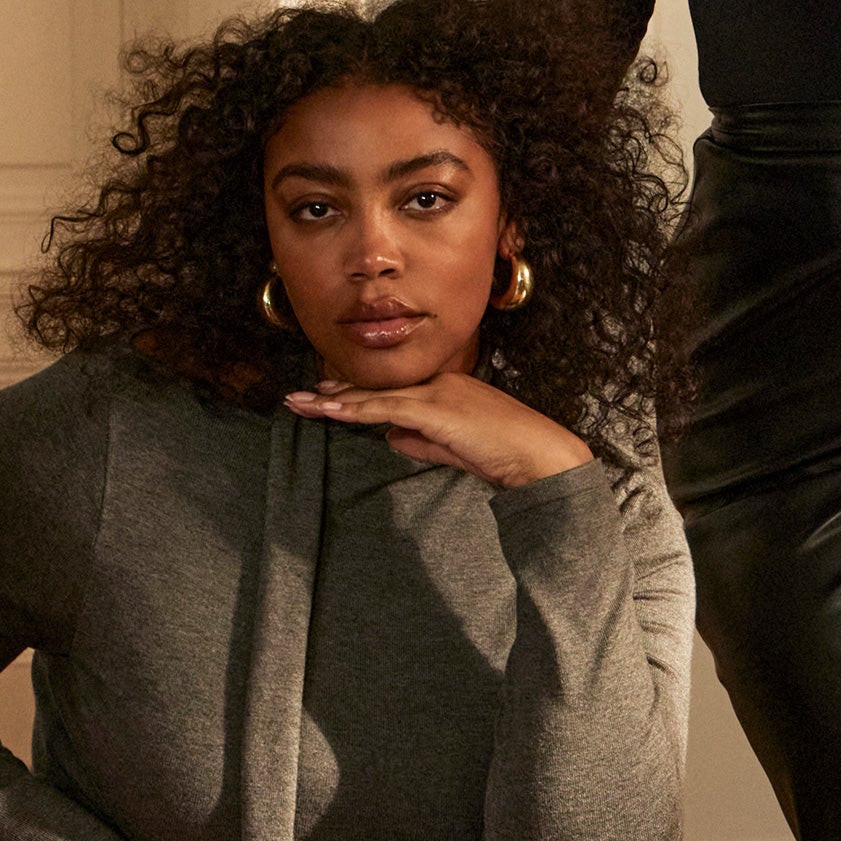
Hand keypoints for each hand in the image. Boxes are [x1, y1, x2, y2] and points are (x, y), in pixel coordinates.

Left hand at [284, 369, 593, 487]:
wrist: (540, 457)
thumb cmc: (506, 456)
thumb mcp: (455, 449)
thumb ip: (422, 442)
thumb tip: (391, 438)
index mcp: (447, 388)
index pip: (392, 390)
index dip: (356, 393)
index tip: (327, 394)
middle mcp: (439, 382)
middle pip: (377, 387)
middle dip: (336, 392)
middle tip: (300, 396)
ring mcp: (438, 393)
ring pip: (374, 396)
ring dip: (333, 401)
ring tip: (300, 404)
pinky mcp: (436, 409)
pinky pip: (385, 408)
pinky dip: (355, 410)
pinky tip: (330, 410)